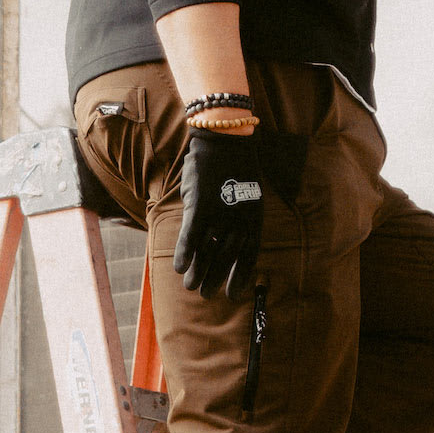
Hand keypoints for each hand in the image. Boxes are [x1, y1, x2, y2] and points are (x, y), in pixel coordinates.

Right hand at [173, 127, 264, 300]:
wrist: (225, 139)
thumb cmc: (236, 167)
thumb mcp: (248, 194)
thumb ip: (241, 219)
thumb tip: (231, 242)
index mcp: (255, 217)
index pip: (249, 256)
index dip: (239, 276)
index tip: (231, 294)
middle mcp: (239, 220)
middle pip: (226, 258)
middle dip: (215, 278)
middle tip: (206, 293)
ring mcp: (220, 213)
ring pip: (207, 252)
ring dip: (198, 271)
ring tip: (191, 286)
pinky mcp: (200, 205)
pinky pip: (191, 237)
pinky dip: (184, 253)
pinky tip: (178, 267)